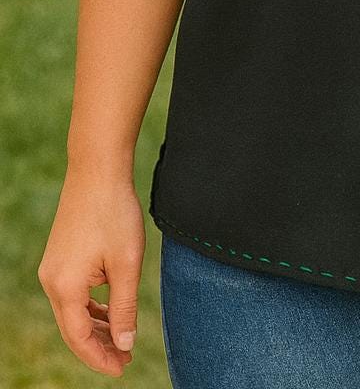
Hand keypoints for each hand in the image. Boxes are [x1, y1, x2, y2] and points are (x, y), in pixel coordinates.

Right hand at [37, 169, 144, 376]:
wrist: (97, 170)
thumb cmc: (114, 213)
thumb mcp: (127, 263)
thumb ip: (125, 307)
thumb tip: (124, 344)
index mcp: (65, 287)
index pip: (80, 339)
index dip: (101, 358)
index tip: (123, 368)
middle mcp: (52, 281)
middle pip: (73, 329)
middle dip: (98, 347)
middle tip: (125, 360)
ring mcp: (53, 268)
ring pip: (72, 312)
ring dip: (95, 327)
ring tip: (121, 340)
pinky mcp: (59, 257)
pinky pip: (73, 294)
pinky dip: (90, 307)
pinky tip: (109, 311)